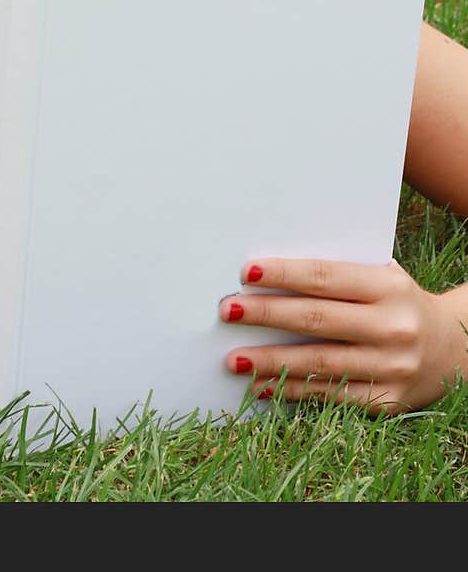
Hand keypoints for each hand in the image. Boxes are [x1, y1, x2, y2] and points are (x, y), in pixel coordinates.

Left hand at [219, 257, 467, 412]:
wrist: (453, 350)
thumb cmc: (397, 302)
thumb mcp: (381, 275)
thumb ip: (338, 271)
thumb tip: (270, 272)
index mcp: (389, 287)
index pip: (327, 277)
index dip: (285, 275)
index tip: (247, 273)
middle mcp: (393, 327)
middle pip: (318, 320)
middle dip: (267, 315)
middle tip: (228, 311)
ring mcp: (391, 368)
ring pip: (320, 364)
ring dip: (271, 362)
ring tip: (234, 358)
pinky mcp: (386, 402)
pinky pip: (331, 396)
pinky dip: (292, 391)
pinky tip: (261, 386)